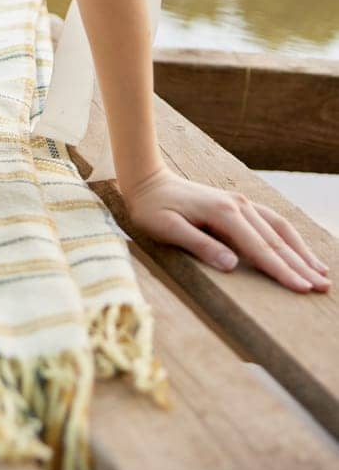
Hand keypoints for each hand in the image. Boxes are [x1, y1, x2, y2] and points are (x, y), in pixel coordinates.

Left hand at [123, 163, 331, 292]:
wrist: (148, 180)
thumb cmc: (153, 209)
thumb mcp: (167, 229)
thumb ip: (200, 246)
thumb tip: (231, 265)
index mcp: (223, 213)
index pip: (260, 249)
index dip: (282, 271)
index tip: (302, 289)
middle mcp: (238, 205)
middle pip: (276, 241)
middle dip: (301, 266)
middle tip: (323, 288)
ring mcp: (240, 202)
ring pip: (279, 229)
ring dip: (301, 251)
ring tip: (322, 273)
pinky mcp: (238, 204)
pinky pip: (271, 222)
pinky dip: (290, 237)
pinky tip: (300, 250)